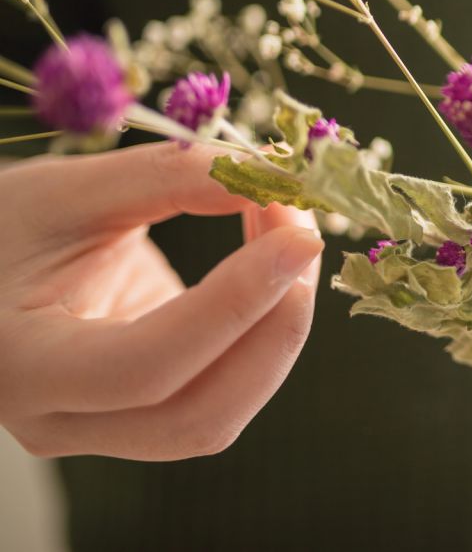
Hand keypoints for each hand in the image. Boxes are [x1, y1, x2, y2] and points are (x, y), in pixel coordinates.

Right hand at [0, 142, 323, 460]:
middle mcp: (60, 421)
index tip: (296, 237)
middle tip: (306, 234)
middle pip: (198, 416)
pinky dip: (264, 325)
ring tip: (291, 233)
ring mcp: (106, 430)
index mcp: (21, 366)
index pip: (143, 367)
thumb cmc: (1, 226)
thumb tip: (272, 176)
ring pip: (221, 413)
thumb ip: (167, 179)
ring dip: (279, 326)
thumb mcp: (66, 190)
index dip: (233, 305)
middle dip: (274, 327)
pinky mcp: (146, 414)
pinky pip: (225, 387)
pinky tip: (274, 259)